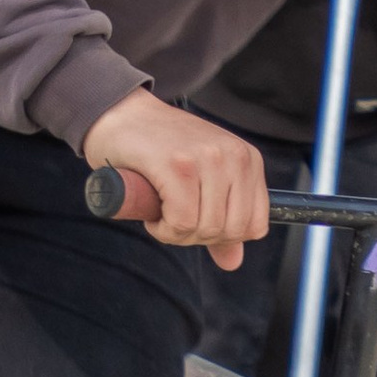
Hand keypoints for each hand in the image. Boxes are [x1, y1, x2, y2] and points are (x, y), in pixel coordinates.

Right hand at [84, 89, 268, 272]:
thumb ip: (221, 218)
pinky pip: (180, 223)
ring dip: (177, 234)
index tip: (196, 221)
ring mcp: (207, 159)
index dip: (224, 236)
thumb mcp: (202, 180)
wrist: (120, 114)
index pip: (255, 225)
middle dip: (198, 238)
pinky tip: (152, 214)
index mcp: (247, 160)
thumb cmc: (159, 148)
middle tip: (173, 219)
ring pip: (206, 229)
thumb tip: (234, 262)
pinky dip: (163, 230)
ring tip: (161, 212)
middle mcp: (233, 157)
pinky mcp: (177, 165)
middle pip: (231, 231)